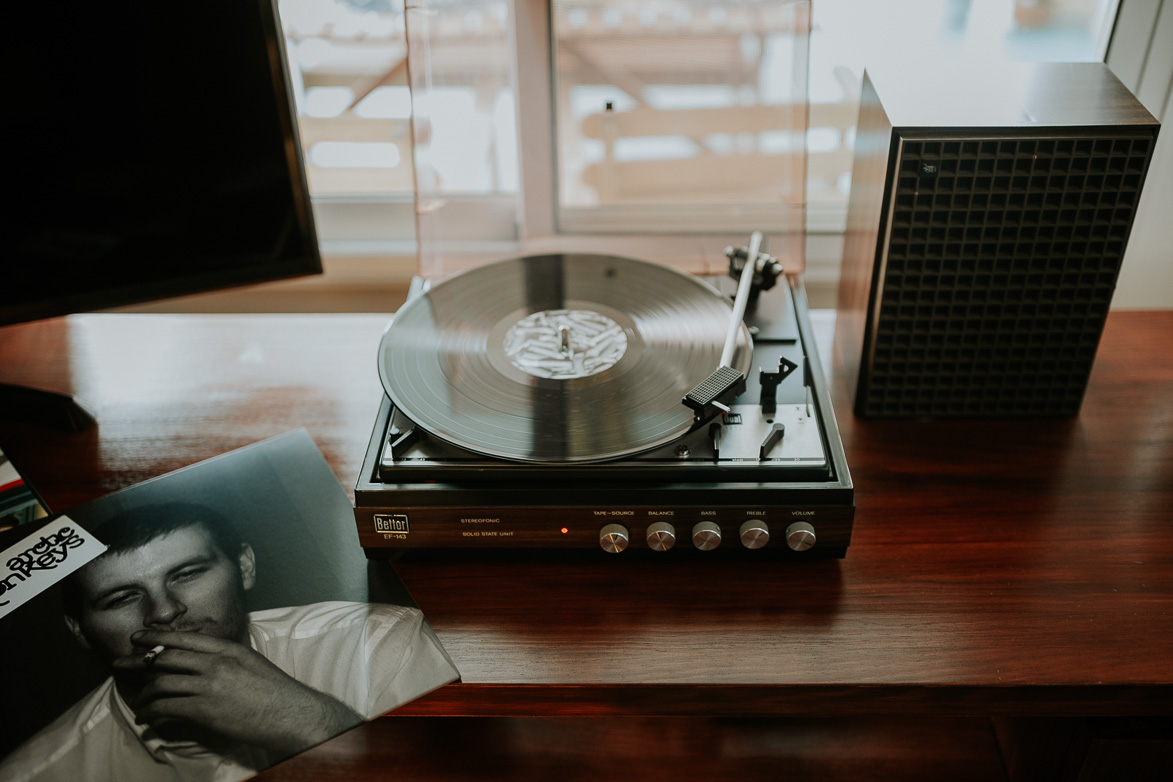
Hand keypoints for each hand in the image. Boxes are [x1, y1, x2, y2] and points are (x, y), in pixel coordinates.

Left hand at [112, 629, 363, 755]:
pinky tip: (150, 720)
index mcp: (226, 649)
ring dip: (145, 696)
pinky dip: (153, 714)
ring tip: (139, 704)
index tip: (137, 636)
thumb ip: (224, 658)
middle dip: (138, 662)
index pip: (183, 638)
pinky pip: (167, 710)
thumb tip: (199, 661)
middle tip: (120, 665)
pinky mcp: (203, 711)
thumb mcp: (249, 662)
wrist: (288, 713)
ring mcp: (207, 687)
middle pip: (165, 659)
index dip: (155, 637)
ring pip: (162, 685)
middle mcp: (214, 663)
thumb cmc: (273, 689)